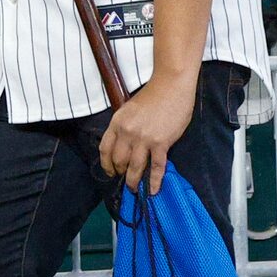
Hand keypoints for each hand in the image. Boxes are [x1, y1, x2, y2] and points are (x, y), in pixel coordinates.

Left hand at [99, 74, 195, 195]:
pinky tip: (152, 190)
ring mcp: (144, 139)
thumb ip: (124, 126)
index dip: (106, 164)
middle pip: (118, 161)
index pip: (105, 149)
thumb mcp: (129, 109)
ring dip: (133, 181)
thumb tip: (124, 145)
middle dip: (120, 173)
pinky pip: (156, 167)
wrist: (171, 86)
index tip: (110, 172)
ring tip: (135, 189)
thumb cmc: (153, 95)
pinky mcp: (161, 143)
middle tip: (125, 179)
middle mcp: (127, 132)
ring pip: (134, 167)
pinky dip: (154, 181)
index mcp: (117, 122)